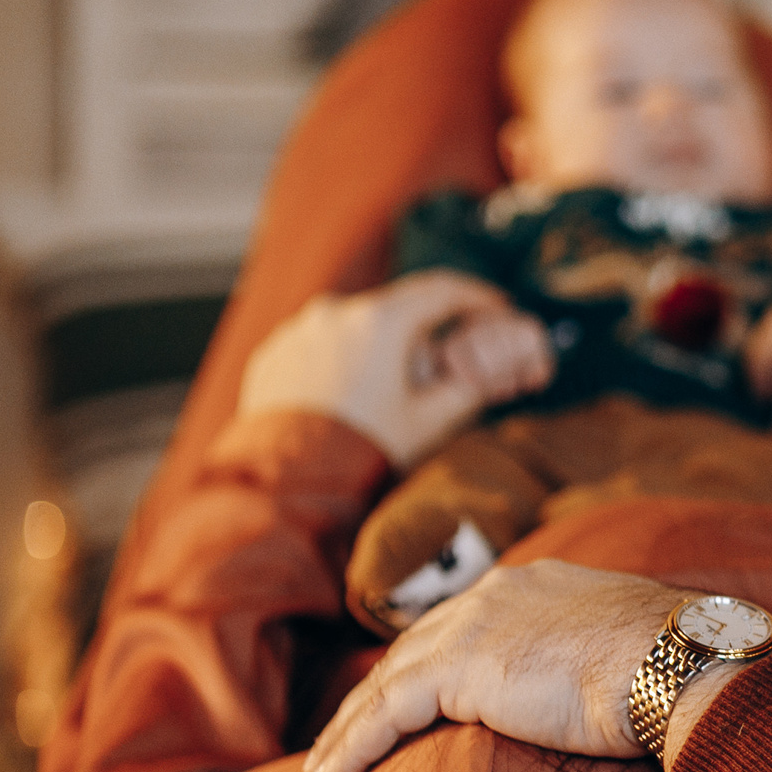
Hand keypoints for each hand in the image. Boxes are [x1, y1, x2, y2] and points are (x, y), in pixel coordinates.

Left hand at [238, 271, 554, 469]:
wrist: (290, 480)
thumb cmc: (365, 449)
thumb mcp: (433, 420)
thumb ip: (468, 387)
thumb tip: (486, 370)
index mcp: (381, 321)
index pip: (442, 291)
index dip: (477, 296)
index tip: (497, 305)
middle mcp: (336, 312)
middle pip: (396, 306)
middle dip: (424, 327)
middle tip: (443, 357)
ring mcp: (299, 330)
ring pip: (354, 325)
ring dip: (378, 345)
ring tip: (387, 388)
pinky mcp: (274, 353)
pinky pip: (319, 345)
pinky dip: (340, 360)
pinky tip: (348, 395)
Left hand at [304, 560, 680, 771]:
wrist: (677, 662)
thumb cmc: (672, 667)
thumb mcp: (627, 652)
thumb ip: (595, 660)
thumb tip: (605, 693)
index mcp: (536, 586)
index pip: (464, 624)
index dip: (430, 661)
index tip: (410, 697)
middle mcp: (495, 596)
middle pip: (414, 647)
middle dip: (378, 691)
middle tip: (349, 733)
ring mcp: (473, 629)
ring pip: (388, 680)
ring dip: (350, 725)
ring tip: (324, 767)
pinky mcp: (458, 670)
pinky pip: (385, 712)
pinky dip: (353, 745)